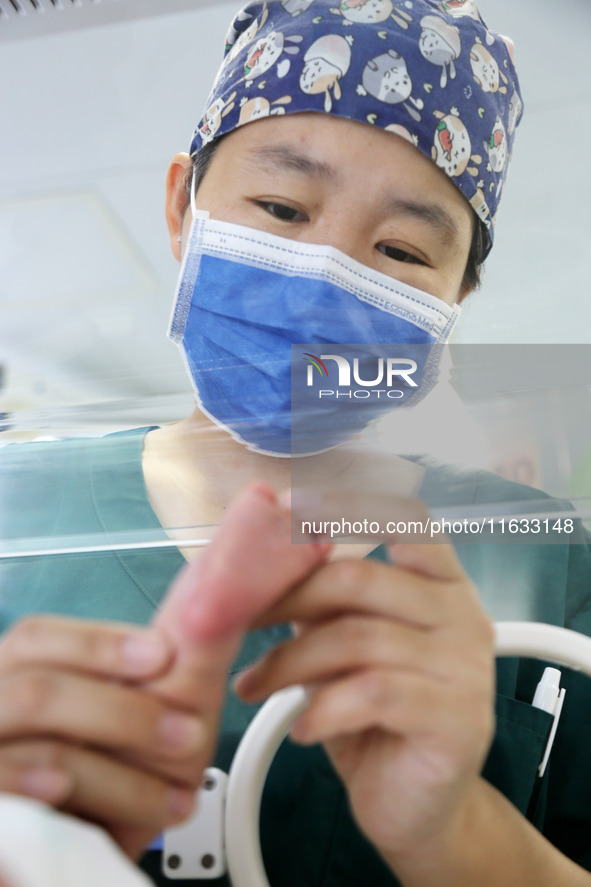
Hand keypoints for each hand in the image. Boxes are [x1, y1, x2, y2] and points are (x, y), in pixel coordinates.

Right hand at [0, 482, 329, 859]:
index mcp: (14, 674)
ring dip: (123, 777)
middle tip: (189, 736)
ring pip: (46, 752)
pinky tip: (102, 815)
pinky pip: (19, 806)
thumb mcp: (134, 714)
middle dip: (127, 713)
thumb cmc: (96, 773)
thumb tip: (219, 597)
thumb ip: (161, 665)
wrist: (62, 851)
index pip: (37, 638)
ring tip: (172, 797)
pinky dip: (71, 810)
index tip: (161, 655)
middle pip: (40, 689)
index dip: (99, 643)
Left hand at [234, 534, 495, 865]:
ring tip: (256, 686)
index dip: (347, 507)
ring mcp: (466, 666)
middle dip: (286, 599)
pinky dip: (323, 709)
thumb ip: (321, 601)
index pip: (405, 519)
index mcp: (440, 584)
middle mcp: (462, 614)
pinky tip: (303, 728)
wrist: (414, 806)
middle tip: (241, 624)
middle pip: (359, 578)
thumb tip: (257, 555)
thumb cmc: (372, 717)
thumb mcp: (343, 646)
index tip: (291, 510)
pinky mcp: (458, 717)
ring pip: (356, 637)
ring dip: (288, 662)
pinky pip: (372, 693)